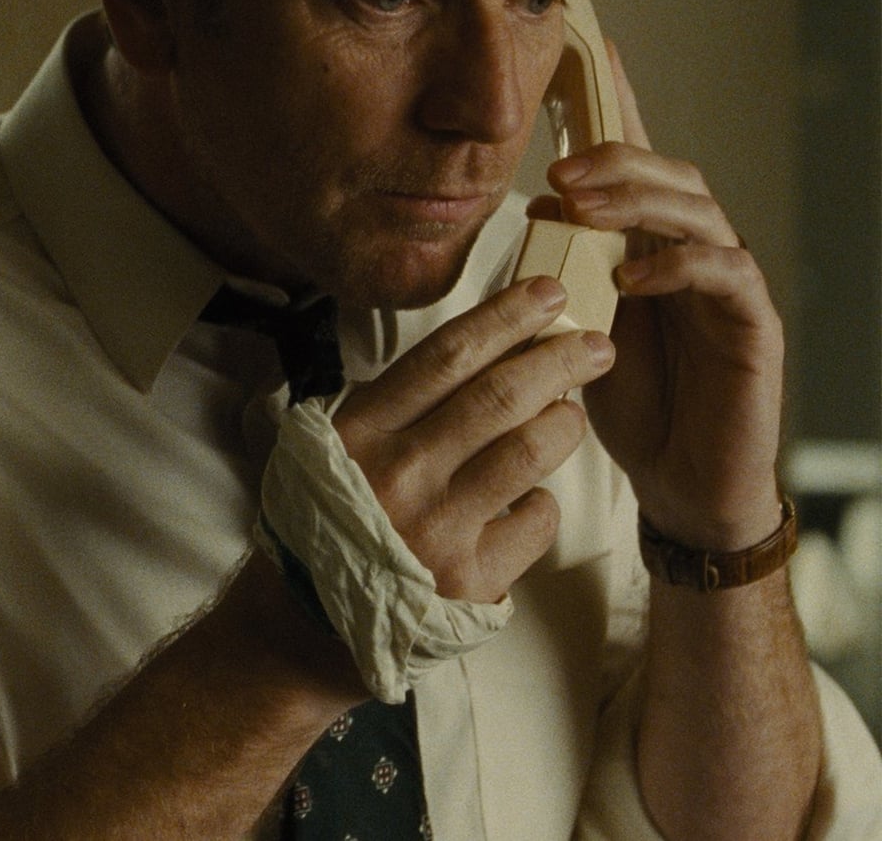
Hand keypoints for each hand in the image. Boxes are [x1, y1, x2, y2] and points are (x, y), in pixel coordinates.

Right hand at [330, 278, 611, 601]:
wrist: (310, 612)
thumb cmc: (337, 509)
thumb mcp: (343, 443)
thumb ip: (404, 403)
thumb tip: (495, 352)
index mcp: (361, 430)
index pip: (446, 356)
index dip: (505, 318)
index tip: (548, 293)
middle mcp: (398, 473)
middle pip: (498, 396)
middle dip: (558, 360)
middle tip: (595, 344)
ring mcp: (435, 527)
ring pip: (528, 452)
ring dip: (564, 423)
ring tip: (573, 412)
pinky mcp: (469, 576)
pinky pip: (533, 521)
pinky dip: (541, 504)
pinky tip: (528, 499)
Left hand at [538, 41, 786, 551]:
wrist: (678, 479)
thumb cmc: (628, 398)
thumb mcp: (573, 321)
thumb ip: (560, 261)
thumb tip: (540, 200)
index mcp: (649, 241)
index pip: (638, 162)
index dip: (620, 102)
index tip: (593, 48)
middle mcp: (694, 250)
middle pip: (671, 173)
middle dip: (616, 158)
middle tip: (558, 164)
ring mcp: (728, 283)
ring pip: (699, 210)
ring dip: (639, 199)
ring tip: (586, 205)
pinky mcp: (751, 323)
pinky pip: (724, 272)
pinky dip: (676, 262)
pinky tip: (631, 271)